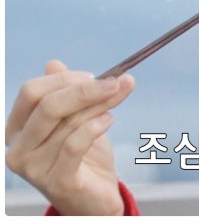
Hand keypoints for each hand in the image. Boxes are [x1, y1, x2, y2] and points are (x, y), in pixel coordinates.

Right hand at [6, 60, 135, 214]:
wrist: (96, 199)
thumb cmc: (84, 157)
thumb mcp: (77, 119)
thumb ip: (67, 94)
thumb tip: (54, 63)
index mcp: (17, 129)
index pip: (31, 91)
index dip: (65, 79)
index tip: (96, 75)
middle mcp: (17, 148)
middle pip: (47, 104)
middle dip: (85, 89)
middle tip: (114, 81)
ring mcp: (33, 167)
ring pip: (67, 122)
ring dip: (99, 105)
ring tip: (117, 100)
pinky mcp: (56, 181)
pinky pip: (75, 144)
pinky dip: (95, 126)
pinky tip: (110, 120)